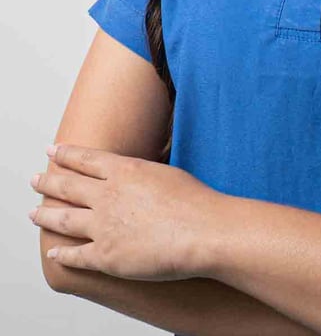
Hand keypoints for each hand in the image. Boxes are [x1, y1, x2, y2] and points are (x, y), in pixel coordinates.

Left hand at [28, 144, 216, 279]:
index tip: (52, 151)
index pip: (85, 159)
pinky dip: (62, 253)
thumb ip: (143, 172)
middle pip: (67, 186)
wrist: (202, 231)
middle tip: (35, 179)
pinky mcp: (106, 256)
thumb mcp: (166, 171)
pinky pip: (76, 255)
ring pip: (63, 219)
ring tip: (32, 213)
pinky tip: (53, 252)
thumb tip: (135, 169)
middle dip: (48, 181)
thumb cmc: (194, 200)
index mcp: (124, 171)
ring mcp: (104, 227)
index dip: (66, 154)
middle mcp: (107, 196)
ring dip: (44, 215)